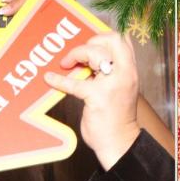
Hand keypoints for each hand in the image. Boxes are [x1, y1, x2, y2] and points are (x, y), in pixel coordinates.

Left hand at [44, 32, 139, 170]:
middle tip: (76, 56)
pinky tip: (50, 79)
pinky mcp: (97, 97)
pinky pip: (75, 83)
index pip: (122, 40)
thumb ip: (108, 74)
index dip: (103, 37)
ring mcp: (112, 85)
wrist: (120, 143)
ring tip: (64, 65)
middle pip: (112, 40)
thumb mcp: (119, 90)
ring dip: (76, 55)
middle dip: (90, 42)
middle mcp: (125, 73)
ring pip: (96, 54)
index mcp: (130, 70)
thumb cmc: (116, 118)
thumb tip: (87, 63)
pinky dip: (59, 80)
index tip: (89, 47)